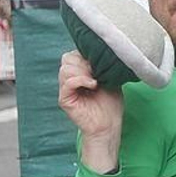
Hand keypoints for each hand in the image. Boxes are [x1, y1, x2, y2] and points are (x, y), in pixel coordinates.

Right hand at [58, 50, 122, 171]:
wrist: (109, 125)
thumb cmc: (111, 103)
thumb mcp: (109, 78)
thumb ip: (102, 65)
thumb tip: (100, 51)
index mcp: (78, 73)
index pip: (73, 54)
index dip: (85, 54)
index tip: (99, 62)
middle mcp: (69, 80)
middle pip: (67, 59)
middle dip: (83, 62)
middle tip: (97, 72)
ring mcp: (66, 90)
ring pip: (65, 69)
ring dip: (83, 71)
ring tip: (96, 80)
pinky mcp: (65, 100)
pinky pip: (67, 83)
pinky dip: (81, 80)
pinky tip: (93, 85)